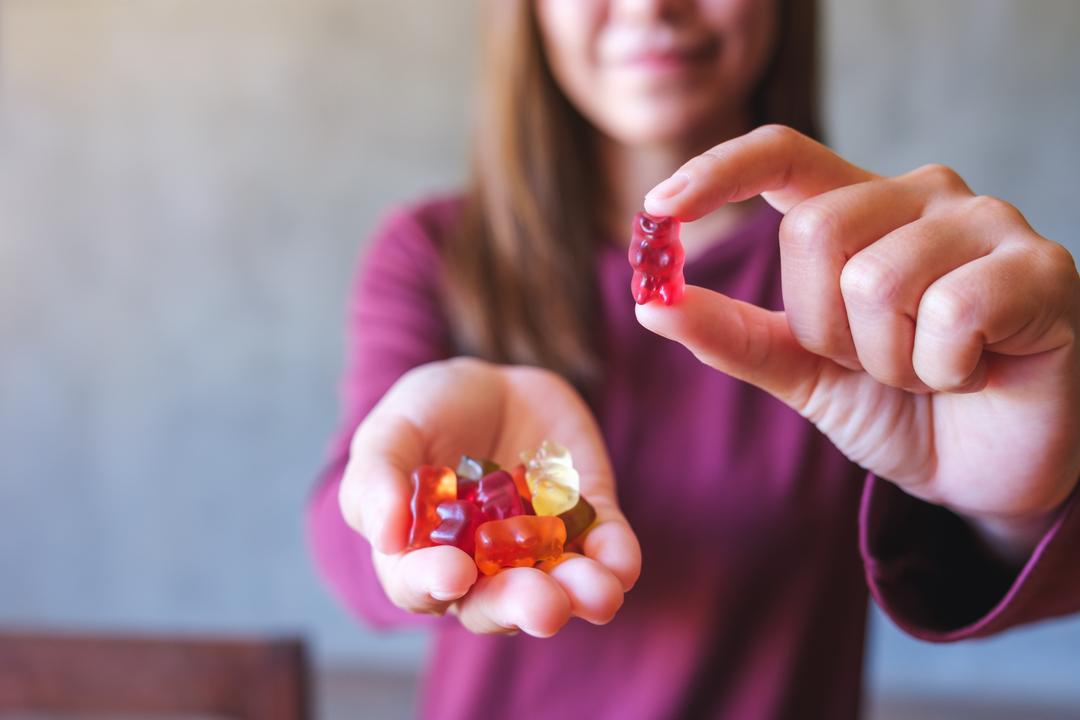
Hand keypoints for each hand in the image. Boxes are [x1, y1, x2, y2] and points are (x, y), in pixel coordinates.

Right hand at [339, 357, 640, 636]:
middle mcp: (483, 567)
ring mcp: (538, 547)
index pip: (422, 586)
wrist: (492, 382)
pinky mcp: (585, 519)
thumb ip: (376, 480)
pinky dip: (615, 559)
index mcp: (423, 555)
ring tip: (597, 593)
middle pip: (498, 603)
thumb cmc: (427, 413)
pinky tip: (620, 565)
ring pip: (559, 587)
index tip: (453, 573)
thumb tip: (385, 538)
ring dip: (579, 595)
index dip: (434, 584)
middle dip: (522, 606)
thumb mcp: (391, 431)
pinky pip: (604, 547)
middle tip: (544, 606)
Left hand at [639, 125, 1079, 562]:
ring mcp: (987, 223)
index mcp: (859, 210)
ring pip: (878, 278)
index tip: (657, 209)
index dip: (718, 171)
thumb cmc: (900, 409)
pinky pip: (951, 311)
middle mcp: (921, 196)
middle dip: (825, 330)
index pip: (783, 154)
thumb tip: (652, 306)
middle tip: (875, 363)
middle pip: (815, 231)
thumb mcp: (803, 374)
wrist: (985, 474)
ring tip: (930, 371)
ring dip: (888, 360)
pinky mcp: (1042, 269)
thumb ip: (736, 336)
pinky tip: (974, 373)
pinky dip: (943, 368)